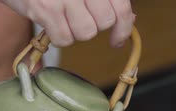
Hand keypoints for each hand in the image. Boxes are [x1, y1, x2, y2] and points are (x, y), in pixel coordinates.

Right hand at [0, 0, 134, 47]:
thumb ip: (104, 0)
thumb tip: (129, 21)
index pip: (121, 8)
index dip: (123, 29)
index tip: (117, 41)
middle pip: (104, 23)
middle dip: (92, 26)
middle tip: (76, 18)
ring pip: (86, 33)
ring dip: (74, 32)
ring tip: (61, 18)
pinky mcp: (45, 8)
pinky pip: (64, 39)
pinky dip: (57, 37)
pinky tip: (50, 23)